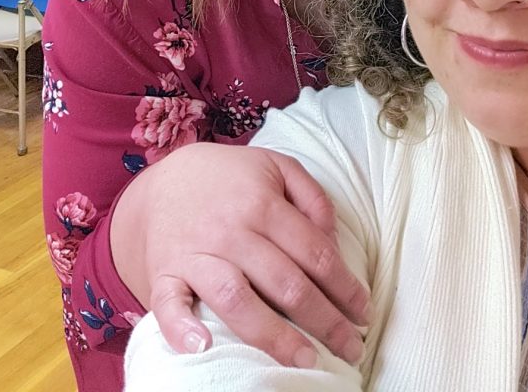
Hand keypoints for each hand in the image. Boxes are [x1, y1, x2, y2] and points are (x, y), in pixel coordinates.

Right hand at [110, 143, 369, 366]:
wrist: (164, 179)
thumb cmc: (230, 178)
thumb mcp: (276, 167)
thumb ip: (312, 196)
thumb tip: (333, 241)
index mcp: (263, 203)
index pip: (315, 253)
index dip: (345, 287)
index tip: (363, 312)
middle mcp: (231, 231)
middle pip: (286, 284)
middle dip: (326, 321)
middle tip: (351, 348)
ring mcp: (197, 254)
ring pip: (238, 301)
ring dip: (275, 336)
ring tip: (306, 361)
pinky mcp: (165, 272)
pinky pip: (169, 304)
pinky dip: (182, 328)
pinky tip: (203, 347)